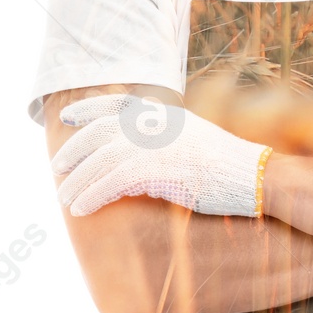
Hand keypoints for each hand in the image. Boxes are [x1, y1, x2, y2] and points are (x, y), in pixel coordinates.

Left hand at [52, 94, 271, 216]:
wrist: (256, 176)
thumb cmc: (226, 167)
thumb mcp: (190, 140)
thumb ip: (161, 140)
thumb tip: (132, 154)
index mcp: (162, 114)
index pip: (116, 104)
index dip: (88, 108)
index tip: (67, 117)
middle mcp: (155, 124)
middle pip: (100, 131)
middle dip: (74, 149)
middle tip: (56, 167)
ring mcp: (155, 144)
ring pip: (101, 160)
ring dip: (78, 180)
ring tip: (63, 198)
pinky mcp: (157, 169)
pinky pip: (112, 182)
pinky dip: (92, 195)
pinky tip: (81, 209)